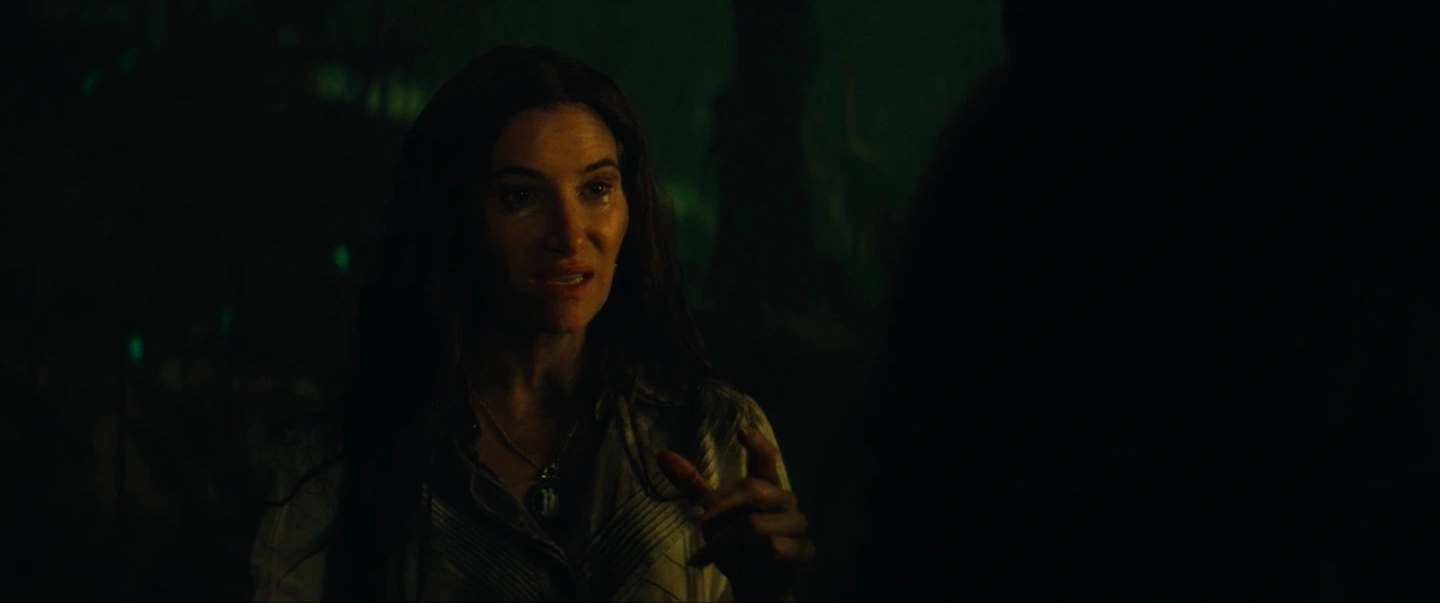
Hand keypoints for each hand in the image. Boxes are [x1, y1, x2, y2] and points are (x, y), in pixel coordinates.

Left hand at [656, 425, 813, 601]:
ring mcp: (799, 525)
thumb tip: (662, 454)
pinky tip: (733, 570)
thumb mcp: (711, 516)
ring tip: (703, 557)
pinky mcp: (805, 551)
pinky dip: (743, 560)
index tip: (741, 430)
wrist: (755, 589)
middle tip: (693, 518)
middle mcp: (786, 501)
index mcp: (767, 487)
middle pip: (753, 490)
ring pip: (755, 526)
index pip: (766, 458)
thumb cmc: (736, 548)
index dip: (757, 444)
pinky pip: (774, 549)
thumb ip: (693, 486)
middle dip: (718, 504)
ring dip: (723, 542)